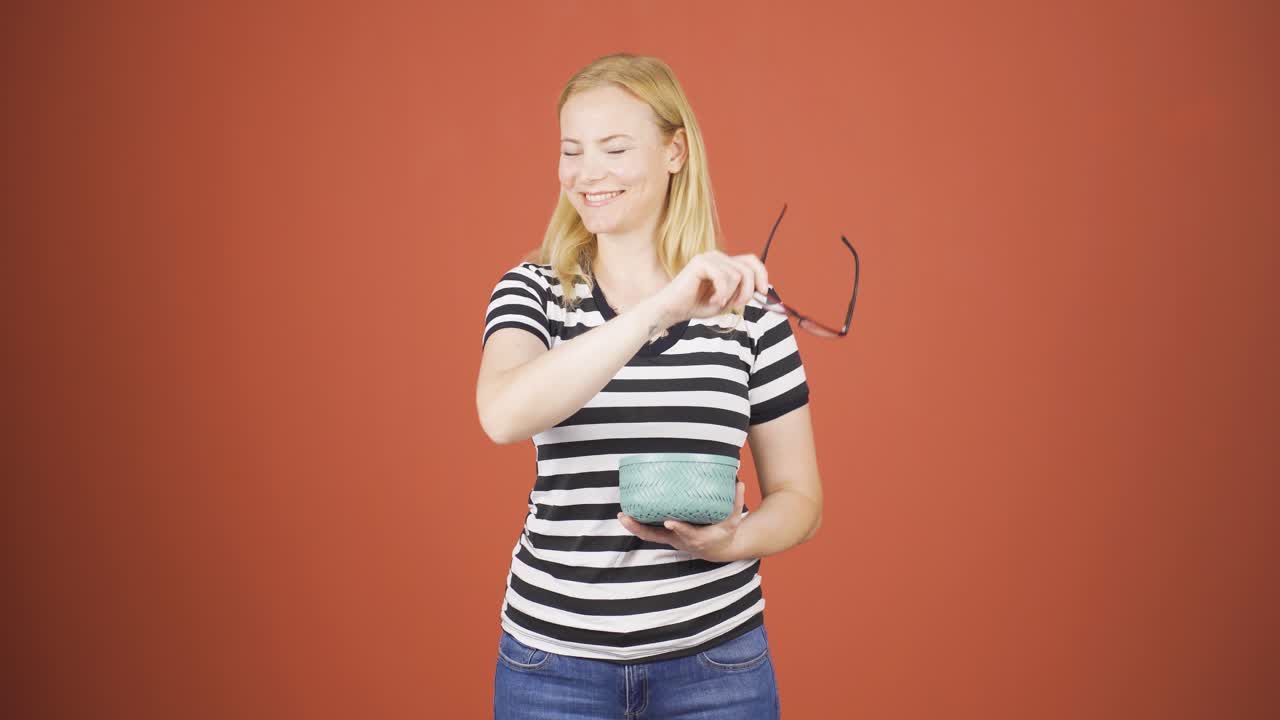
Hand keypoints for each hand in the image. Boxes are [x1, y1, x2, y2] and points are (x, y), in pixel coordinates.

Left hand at [617, 481, 748, 562]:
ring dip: (634, 527)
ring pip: (649, 536)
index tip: (669, 521)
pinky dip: (638, 525)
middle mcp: (680, 540)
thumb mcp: (733, 521)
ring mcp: (671, 540)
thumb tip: (739, 482)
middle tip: (626, 517)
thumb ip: (736, 502)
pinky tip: (627, 514)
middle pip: (657, 537)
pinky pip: (649, 532)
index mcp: (698, 538)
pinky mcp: (667, 537)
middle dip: (640, 529)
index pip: (686, 533)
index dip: (678, 528)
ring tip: (622, 515)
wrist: (718, 550)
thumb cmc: (724, 533)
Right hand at [652, 251, 767, 323]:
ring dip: (732, 295)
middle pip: (748, 268)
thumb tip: (762, 290)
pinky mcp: (701, 262)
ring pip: (738, 275)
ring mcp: (709, 257)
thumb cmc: (696, 306)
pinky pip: (724, 278)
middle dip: (747, 291)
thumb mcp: (727, 300)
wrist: (672, 310)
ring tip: (718, 303)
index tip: (762, 293)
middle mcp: (718, 256)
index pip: (752, 261)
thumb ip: (742, 292)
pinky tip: (712, 301)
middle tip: (735, 305)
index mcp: (724, 263)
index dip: (762, 275)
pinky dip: (722, 293)